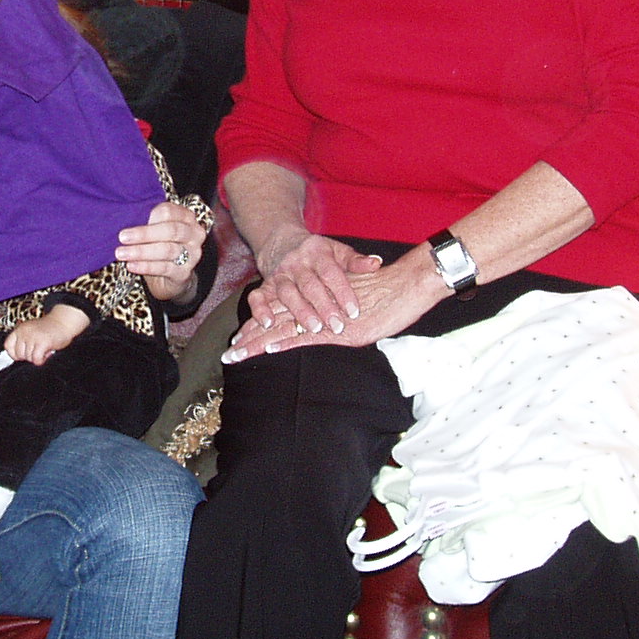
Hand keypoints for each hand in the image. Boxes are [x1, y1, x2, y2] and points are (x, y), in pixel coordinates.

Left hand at [4, 303, 88, 364]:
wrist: (64, 322)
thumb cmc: (49, 329)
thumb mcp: (31, 331)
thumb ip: (23, 340)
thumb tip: (16, 358)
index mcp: (20, 329)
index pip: (8, 346)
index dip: (15, 354)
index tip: (24, 354)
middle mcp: (24, 332)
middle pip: (19, 354)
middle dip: (29, 356)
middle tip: (39, 350)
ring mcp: (32, 337)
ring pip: (28, 358)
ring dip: (37, 357)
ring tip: (45, 348)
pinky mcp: (42, 342)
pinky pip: (36, 359)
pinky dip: (42, 360)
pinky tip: (47, 353)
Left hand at [117, 200, 207, 298]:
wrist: (171, 274)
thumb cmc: (160, 245)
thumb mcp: (155, 229)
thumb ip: (146, 221)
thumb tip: (124, 216)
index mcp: (186, 217)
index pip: (169, 212)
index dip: (148, 216)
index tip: (128, 220)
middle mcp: (193, 234)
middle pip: (171, 230)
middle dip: (144, 234)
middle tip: (122, 237)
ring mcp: (192, 254)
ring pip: (167, 250)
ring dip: (141, 251)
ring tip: (122, 253)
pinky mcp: (185, 272)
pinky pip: (165, 268)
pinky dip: (146, 266)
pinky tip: (132, 265)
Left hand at [225, 250, 444, 361]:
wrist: (410, 283)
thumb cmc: (390, 294)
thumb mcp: (358, 302)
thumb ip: (341, 312)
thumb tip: (333, 326)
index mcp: (317, 300)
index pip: (282, 313)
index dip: (260, 326)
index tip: (241, 339)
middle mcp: (317, 305)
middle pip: (275, 321)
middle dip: (251, 338)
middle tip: (229, 352)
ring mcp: (326, 316)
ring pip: (284, 328)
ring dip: (259, 342)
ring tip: (237, 354)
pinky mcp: (340, 328)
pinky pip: (308, 334)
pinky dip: (287, 340)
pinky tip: (268, 347)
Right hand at [239, 225, 377, 339]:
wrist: (282, 243)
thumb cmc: (318, 253)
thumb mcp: (337, 251)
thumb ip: (356, 260)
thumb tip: (376, 263)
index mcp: (318, 253)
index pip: (331, 273)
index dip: (343, 292)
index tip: (354, 311)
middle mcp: (297, 263)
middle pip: (310, 285)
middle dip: (323, 307)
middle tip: (337, 327)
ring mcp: (279, 274)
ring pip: (287, 293)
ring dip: (299, 311)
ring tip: (313, 329)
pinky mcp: (264, 285)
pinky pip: (257, 297)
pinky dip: (260, 310)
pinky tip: (268, 325)